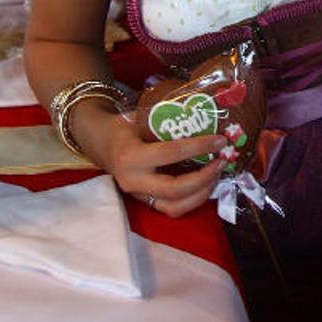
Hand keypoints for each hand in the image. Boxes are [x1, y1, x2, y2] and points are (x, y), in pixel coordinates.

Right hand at [76, 104, 227, 217]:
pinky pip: (172, 209)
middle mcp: (133, 180)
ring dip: (201, 194)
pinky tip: (206, 185)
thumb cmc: (124, 126)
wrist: (99, 142)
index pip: (171, 153)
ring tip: (217, 175)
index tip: (220, 140)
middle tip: (221, 161)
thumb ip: (168, 118)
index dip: (199, 147)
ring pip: (174, 207)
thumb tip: (206, 112)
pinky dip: (192, 200)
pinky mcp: (145, 202)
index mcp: (131, 156)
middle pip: (175, 189)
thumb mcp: (141, 117)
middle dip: (204, 178)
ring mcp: (138, 195)